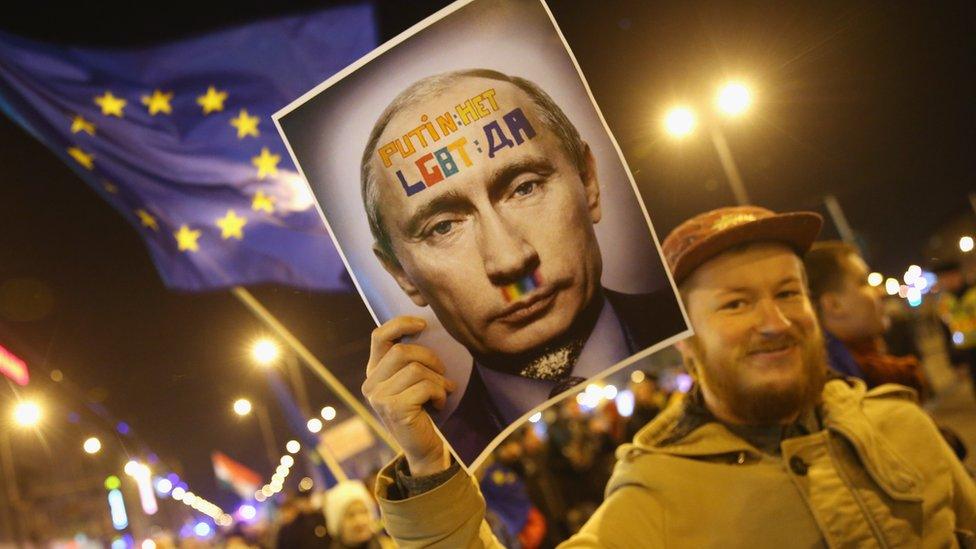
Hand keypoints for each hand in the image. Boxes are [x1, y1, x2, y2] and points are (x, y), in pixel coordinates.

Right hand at [362, 316, 455, 475]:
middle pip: (402, 352)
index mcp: (374, 372)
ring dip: (438, 379)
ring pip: (415, 369)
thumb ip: (410, 361)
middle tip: (443, 372)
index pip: (379, 336)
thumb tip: (424, 327)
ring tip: (444, 391)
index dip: (400, 324)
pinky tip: (439, 404)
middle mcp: (371, 384)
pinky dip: (439, 393)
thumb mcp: (412, 381)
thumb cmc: (423, 410)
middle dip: (430, 358)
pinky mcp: (394, 409)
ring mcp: (379, 397)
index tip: (423, 324)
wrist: (424, 448)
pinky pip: (424, 386)